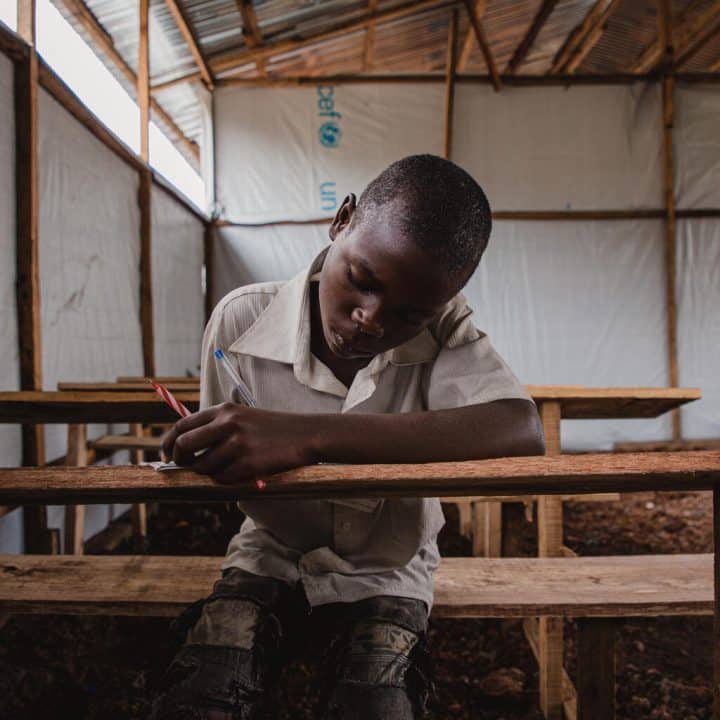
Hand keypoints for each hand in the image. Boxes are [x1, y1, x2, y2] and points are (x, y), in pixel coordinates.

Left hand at [161, 403, 314, 483]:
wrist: (305, 434)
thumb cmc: (274, 428)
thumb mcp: (243, 416)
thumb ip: (216, 426)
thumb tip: (186, 447)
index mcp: (225, 410)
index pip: (183, 424)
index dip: (169, 441)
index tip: (167, 453)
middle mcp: (228, 424)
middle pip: (184, 444)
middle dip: (180, 459)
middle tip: (186, 466)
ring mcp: (238, 444)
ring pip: (204, 466)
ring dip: (210, 472)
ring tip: (228, 467)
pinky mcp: (248, 463)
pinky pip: (223, 478)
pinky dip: (227, 480)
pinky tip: (242, 472)